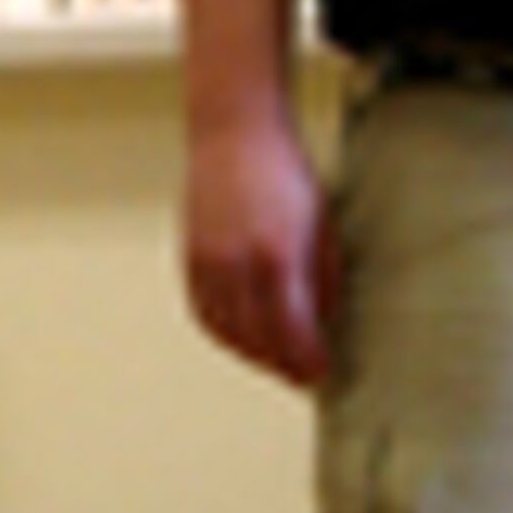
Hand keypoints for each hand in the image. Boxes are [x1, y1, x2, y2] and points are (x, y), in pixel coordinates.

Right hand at [183, 101, 336, 388]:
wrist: (233, 134)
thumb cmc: (285, 174)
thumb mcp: (321, 227)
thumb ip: (322, 281)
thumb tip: (322, 326)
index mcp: (278, 256)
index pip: (291, 331)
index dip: (307, 360)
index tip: (321, 374)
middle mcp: (237, 265)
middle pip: (257, 339)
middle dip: (282, 365)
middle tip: (302, 378)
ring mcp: (208, 263)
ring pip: (227, 331)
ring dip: (252, 355)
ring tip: (274, 362)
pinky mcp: (190, 258)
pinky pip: (204, 313)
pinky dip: (224, 334)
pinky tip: (242, 338)